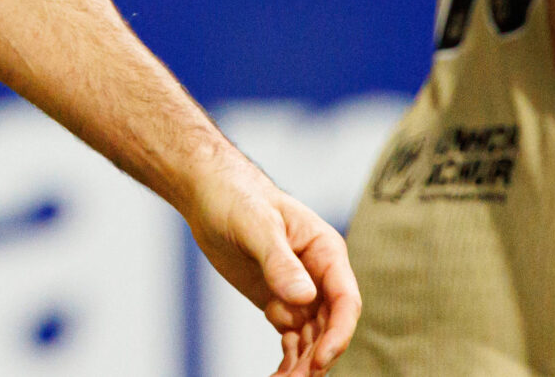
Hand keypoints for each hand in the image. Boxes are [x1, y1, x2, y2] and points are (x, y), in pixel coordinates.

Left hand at [181, 158, 361, 376]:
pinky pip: (293, 340)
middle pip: (330, 327)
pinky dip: (288, 362)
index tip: (320, 361)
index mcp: (325, 250)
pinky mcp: (280, 304)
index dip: (339, 333)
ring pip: (313, 339)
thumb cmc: (237, 197)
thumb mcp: (256, 225)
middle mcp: (319, 275)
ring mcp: (301, 292)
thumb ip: (279, 261)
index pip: (345, 299)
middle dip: (316, 358)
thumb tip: (305, 298)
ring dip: (302, 366)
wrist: (209, 194)